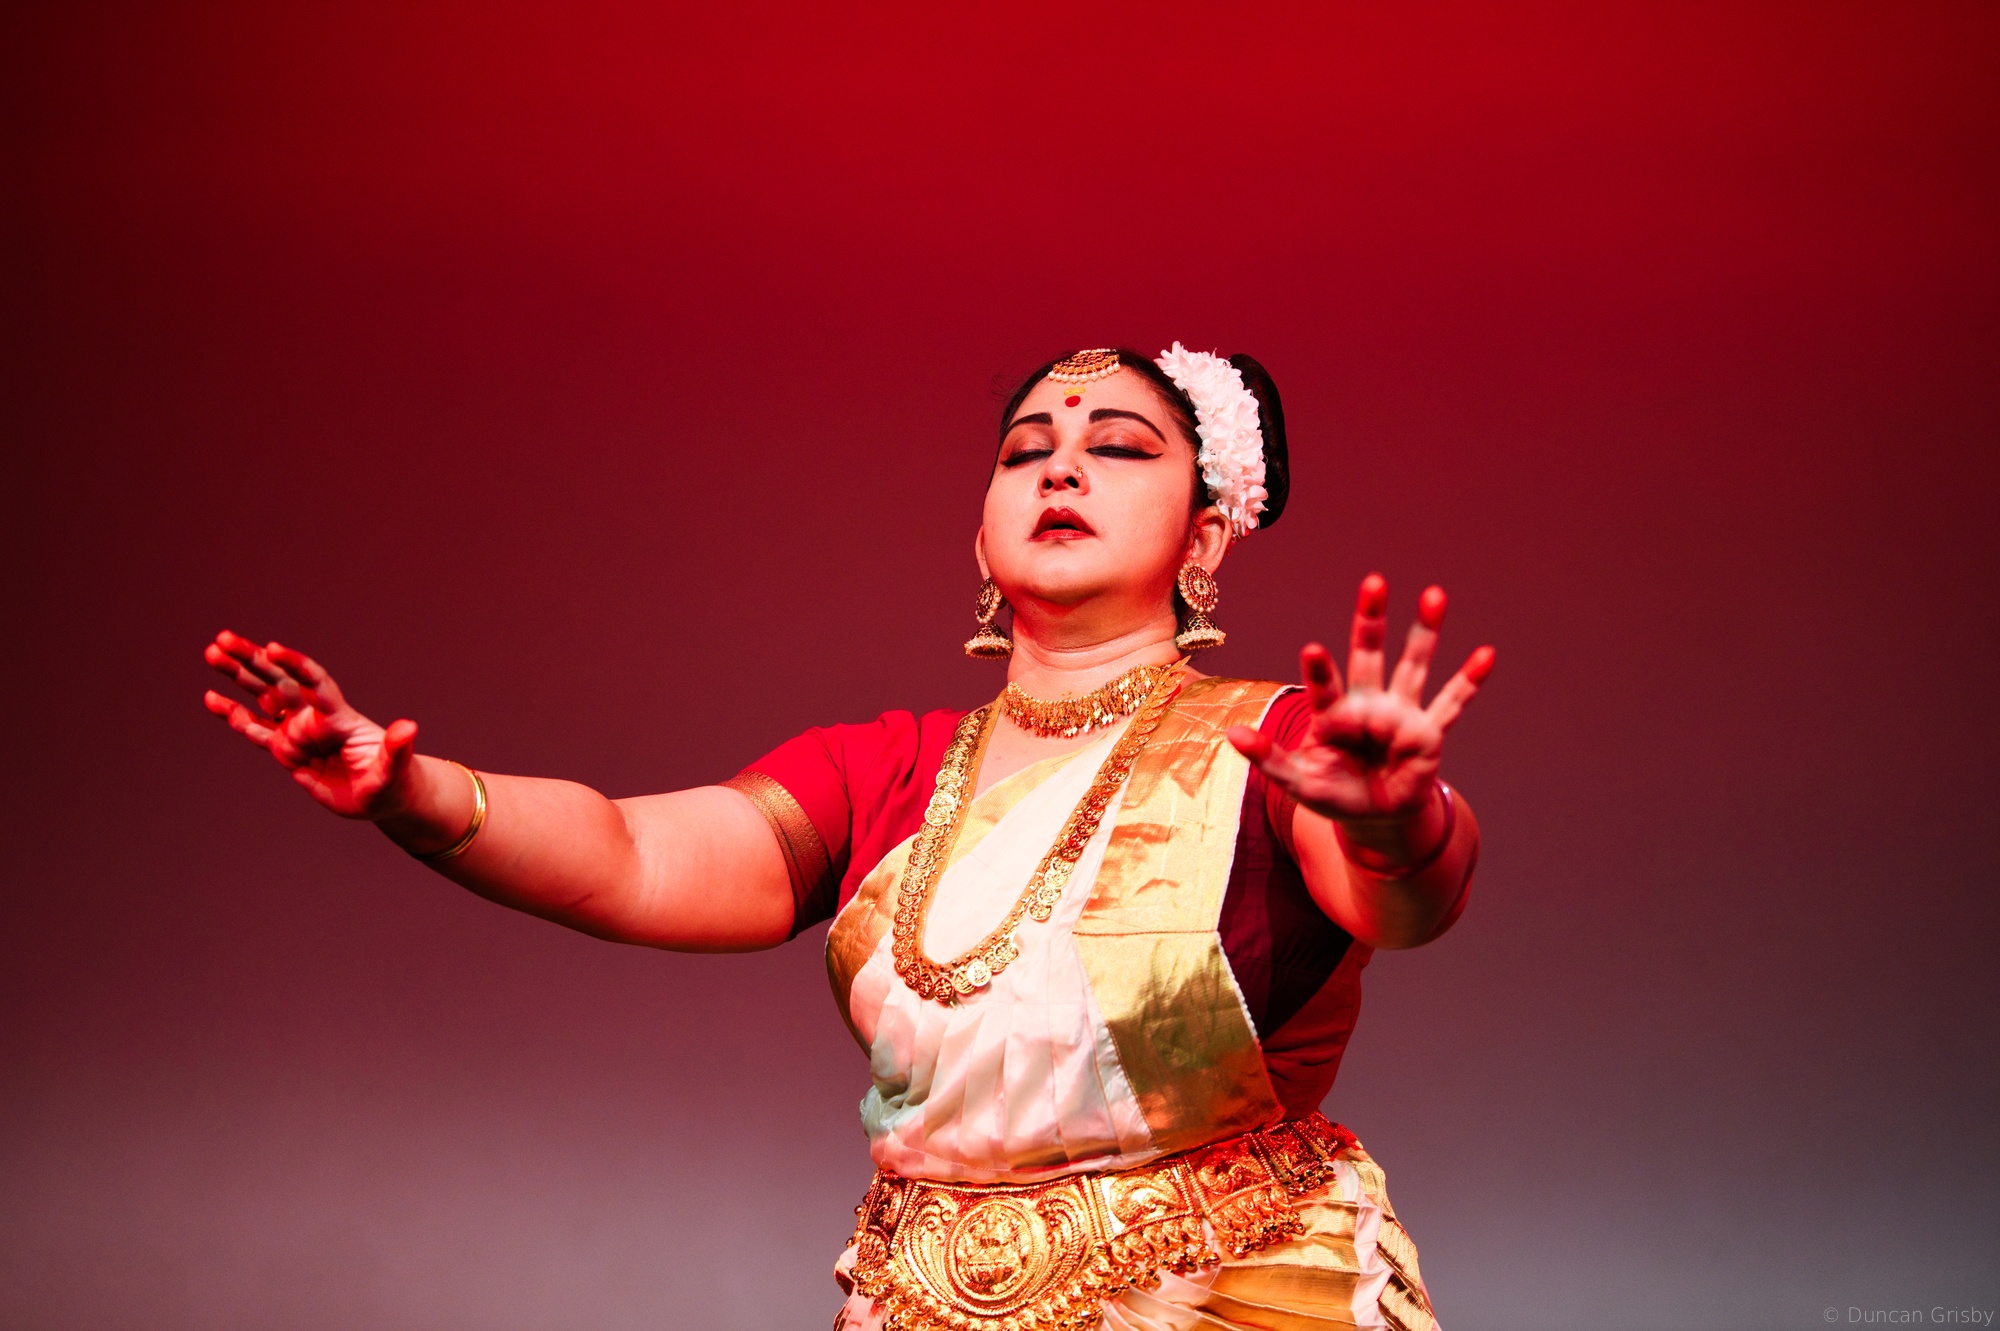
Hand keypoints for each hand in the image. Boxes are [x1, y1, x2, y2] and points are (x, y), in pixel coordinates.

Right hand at [202, 630, 418, 819]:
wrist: (385, 798)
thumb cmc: (395, 781)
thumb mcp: (395, 767)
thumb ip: (397, 747)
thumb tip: (409, 727)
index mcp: (338, 718)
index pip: (314, 683)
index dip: (294, 664)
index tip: (272, 647)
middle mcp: (315, 719)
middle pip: (280, 681)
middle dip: (252, 660)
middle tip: (222, 639)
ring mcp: (299, 733)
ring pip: (263, 698)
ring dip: (239, 677)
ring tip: (212, 654)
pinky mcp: (288, 752)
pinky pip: (256, 731)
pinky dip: (234, 716)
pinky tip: (213, 699)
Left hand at [1227, 574, 1493, 824]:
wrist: (1374, 816)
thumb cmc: (1332, 791)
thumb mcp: (1295, 780)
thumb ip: (1267, 757)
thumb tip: (1231, 733)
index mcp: (1333, 712)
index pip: (1325, 685)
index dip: (1319, 669)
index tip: (1312, 648)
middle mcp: (1368, 703)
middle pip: (1369, 653)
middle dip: (1371, 619)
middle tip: (1374, 582)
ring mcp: (1400, 715)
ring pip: (1413, 666)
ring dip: (1425, 633)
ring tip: (1435, 594)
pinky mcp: (1427, 734)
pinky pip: (1451, 705)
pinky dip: (1469, 682)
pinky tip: (1487, 653)